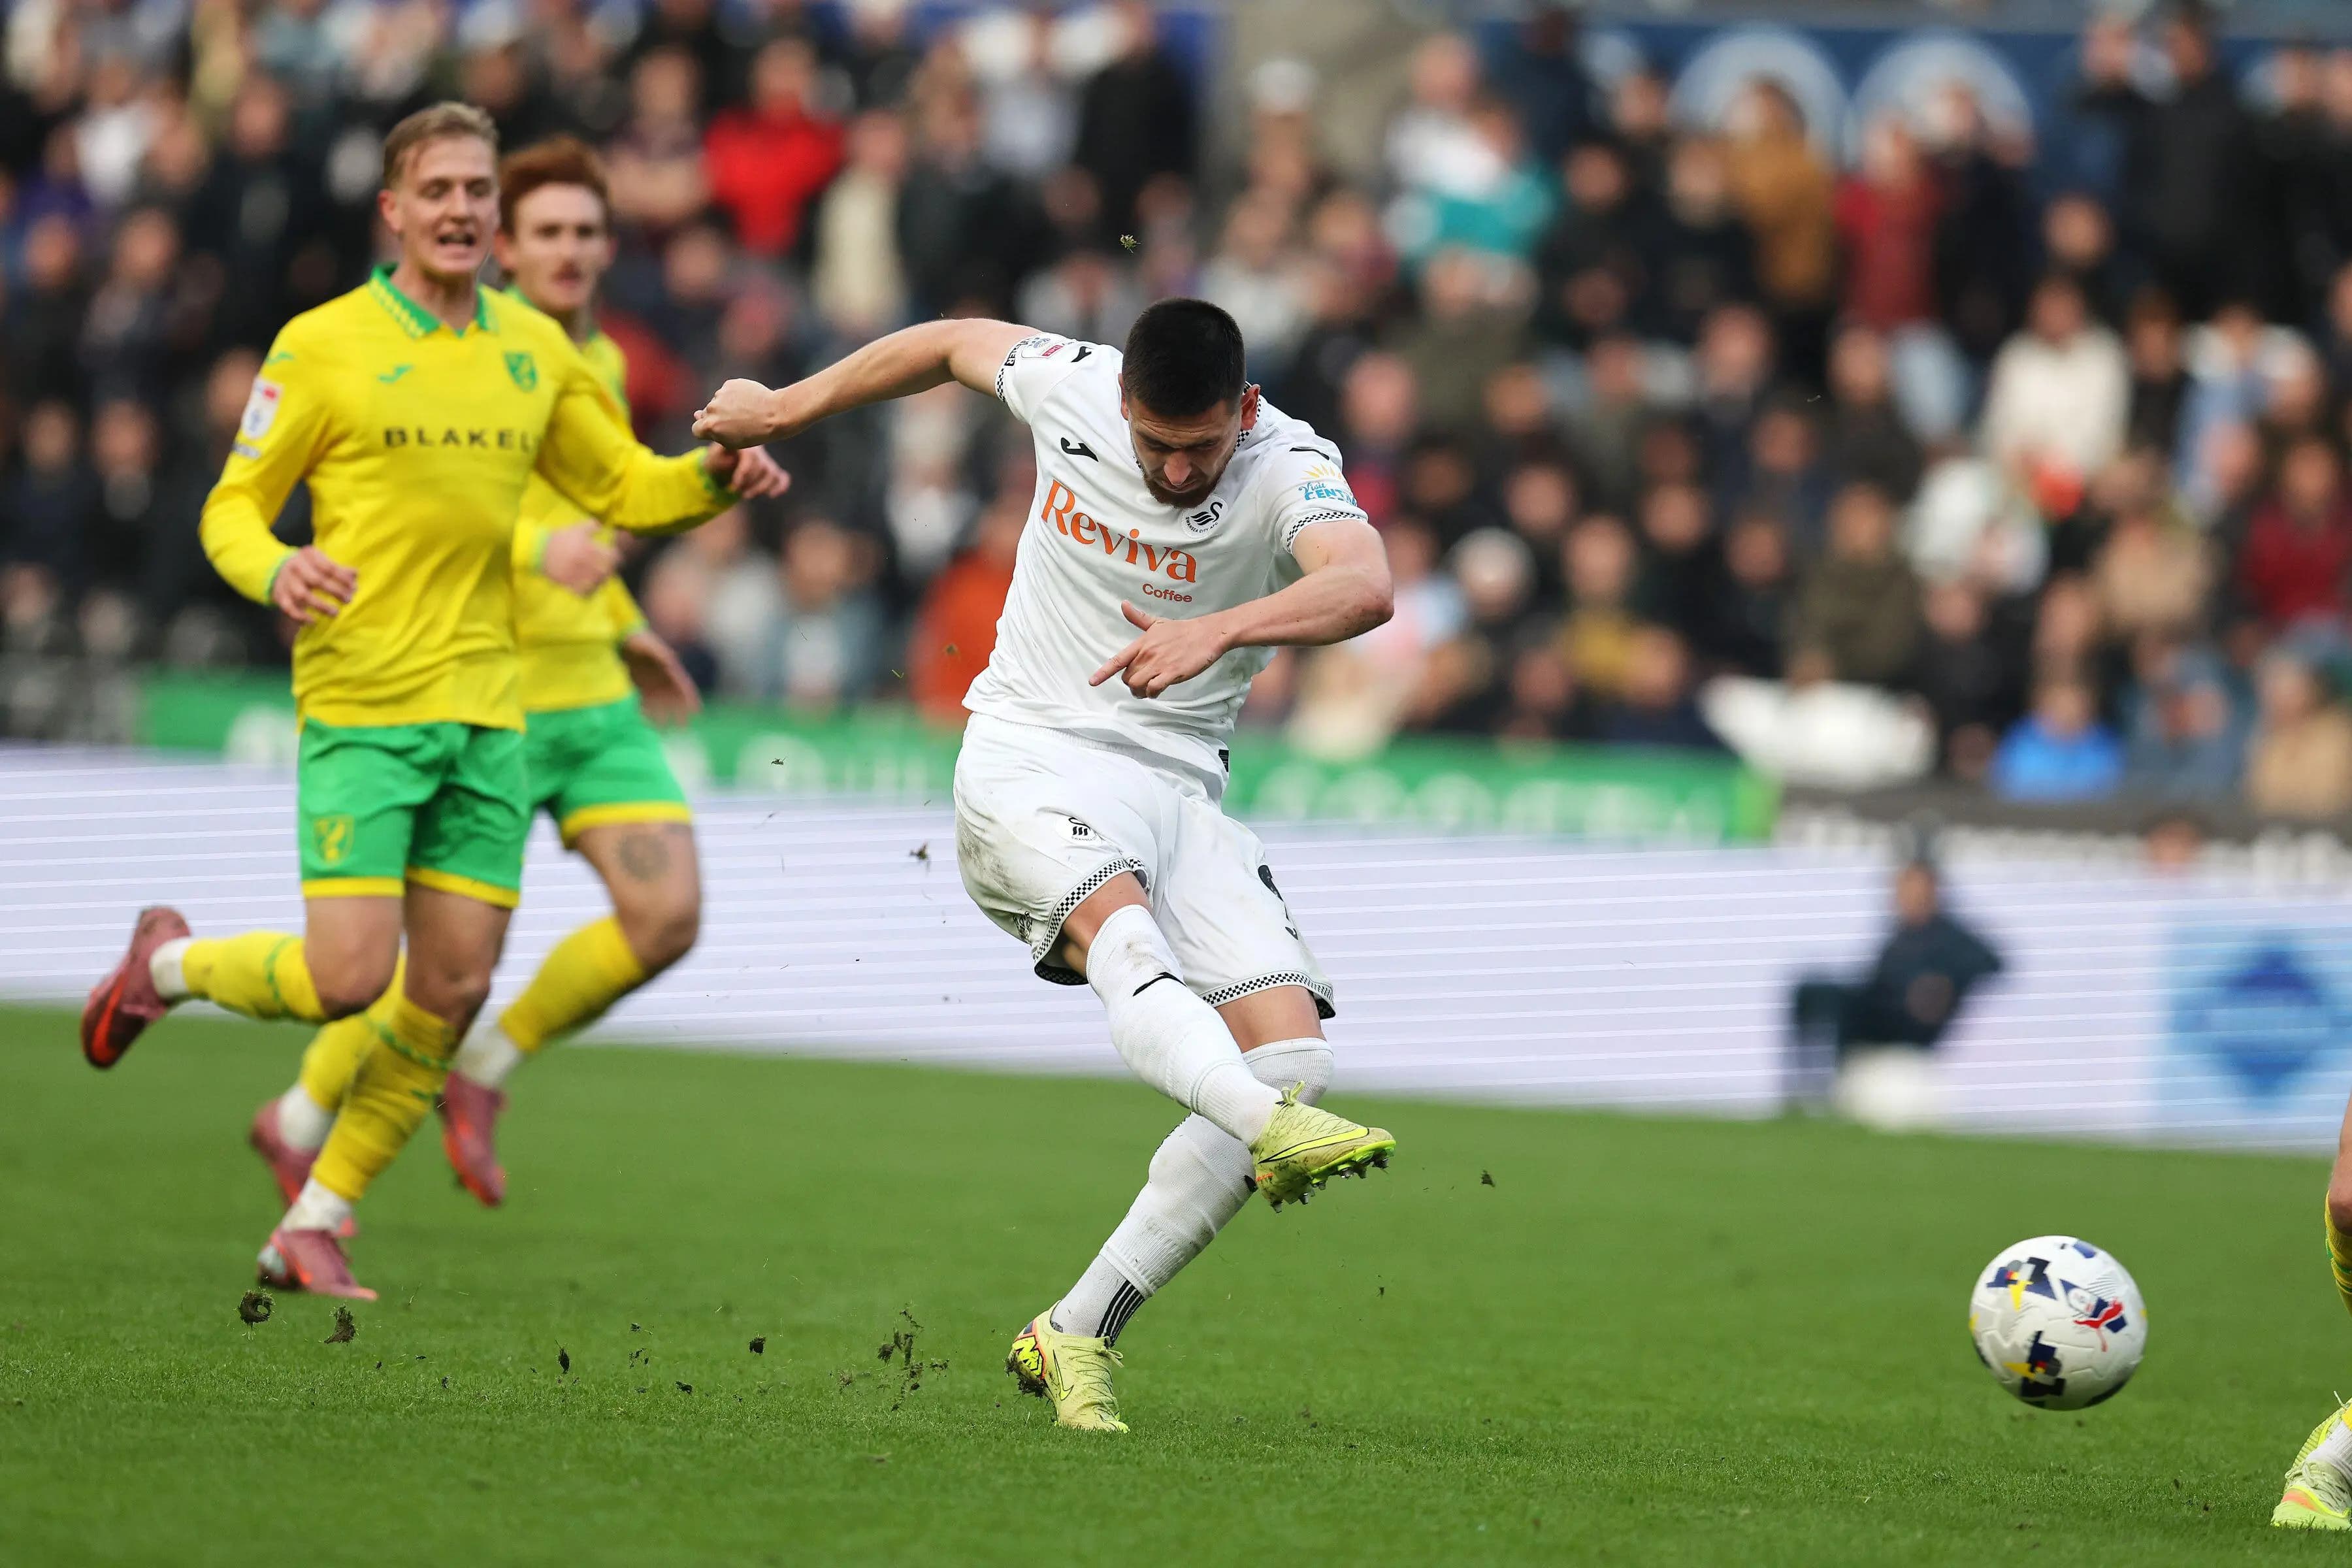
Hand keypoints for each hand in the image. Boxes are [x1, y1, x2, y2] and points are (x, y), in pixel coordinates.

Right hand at [271, 546, 355, 623]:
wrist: (276, 568)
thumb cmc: (307, 565)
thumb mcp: (320, 560)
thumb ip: (337, 567)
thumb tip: (355, 574)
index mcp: (308, 556)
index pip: (328, 567)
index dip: (343, 578)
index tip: (353, 587)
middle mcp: (295, 567)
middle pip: (316, 581)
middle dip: (335, 592)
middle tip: (348, 600)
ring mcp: (286, 582)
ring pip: (303, 595)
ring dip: (320, 606)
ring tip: (335, 613)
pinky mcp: (279, 595)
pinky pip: (289, 608)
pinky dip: (300, 616)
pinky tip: (313, 621)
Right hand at [542, 522, 618, 595]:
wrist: (539, 550)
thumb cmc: (559, 538)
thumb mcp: (576, 529)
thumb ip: (591, 526)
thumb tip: (603, 526)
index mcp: (588, 549)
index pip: (611, 556)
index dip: (616, 557)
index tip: (614, 556)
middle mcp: (585, 563)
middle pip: (606, 571)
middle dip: (609, 569)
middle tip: (608, 568)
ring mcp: (577, 575)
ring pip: (597, 583)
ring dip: (601, 580)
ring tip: (600, 577)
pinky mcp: (569, 584)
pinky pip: (584, 593)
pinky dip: (590, 591)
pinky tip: (590, 586)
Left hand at [621, 629, 701, 723]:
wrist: (619, 638)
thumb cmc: (636, 640)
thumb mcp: (647, 644)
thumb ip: (659, 653)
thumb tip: (670, 662)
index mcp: (668, 667)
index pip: (683, 685)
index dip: (690, 698)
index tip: (696, 711)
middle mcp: (662, 677)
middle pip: (674, 698)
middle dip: (679, 712)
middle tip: (682, 727)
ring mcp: (651, 682)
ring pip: (659, 703)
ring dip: (662, 715)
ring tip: (662, 730)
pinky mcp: (639, 686)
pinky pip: (644, 701)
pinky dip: (646, 711)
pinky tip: (644, 722)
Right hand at [692, 379, 782, 447]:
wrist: (774, 414)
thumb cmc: (754, 433)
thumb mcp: (731, 440)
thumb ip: (712, 431)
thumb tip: (696, 414)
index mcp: (709, 426)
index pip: (696, 428)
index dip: (707, 430)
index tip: (719, 430)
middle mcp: (711, 409)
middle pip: (707, 414)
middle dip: (717, 417)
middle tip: (737, 421)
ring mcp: (720, 395)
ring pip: (718, 401)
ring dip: (726, 405)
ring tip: (745, 411)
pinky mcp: (730, 384)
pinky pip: (727, 391)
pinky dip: (734, 395)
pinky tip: (748, 401)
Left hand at [702, 442, 791, 499]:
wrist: (724, 460)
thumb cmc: (718, 459)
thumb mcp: (713, 458)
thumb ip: (720, 459)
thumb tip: (731, 461)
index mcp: (744, 444)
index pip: (751, 456)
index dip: (744, 473)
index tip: (734, 486)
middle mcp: (758, 451)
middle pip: (762, 467)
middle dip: (750, 483)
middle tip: (736, 492)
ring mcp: (767, 461)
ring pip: (772, 473)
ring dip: (761, 488)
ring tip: (746, 496)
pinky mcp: (772, 471)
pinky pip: (782, 477)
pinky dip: (781, 486)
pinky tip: (772, 495)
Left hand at [1089, 602, 1230, 698]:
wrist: (1206, 634)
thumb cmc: (1182, 629)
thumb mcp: (1157, 622)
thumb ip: (1138, 617)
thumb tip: (1123, 604)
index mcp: (1142, 643)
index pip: (1118, 660)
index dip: (1103, 672)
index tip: (1092, 682)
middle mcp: (1147, 655)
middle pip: (1127, 678)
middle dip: (1131, 684)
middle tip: (1141, 684)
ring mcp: (1159, 665)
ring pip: (1138, 686)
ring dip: (1141, 692)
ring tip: (1148, 689)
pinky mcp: (1172, 674)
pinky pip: (1154, 690)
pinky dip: (1153, 693)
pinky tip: (1158, 691)